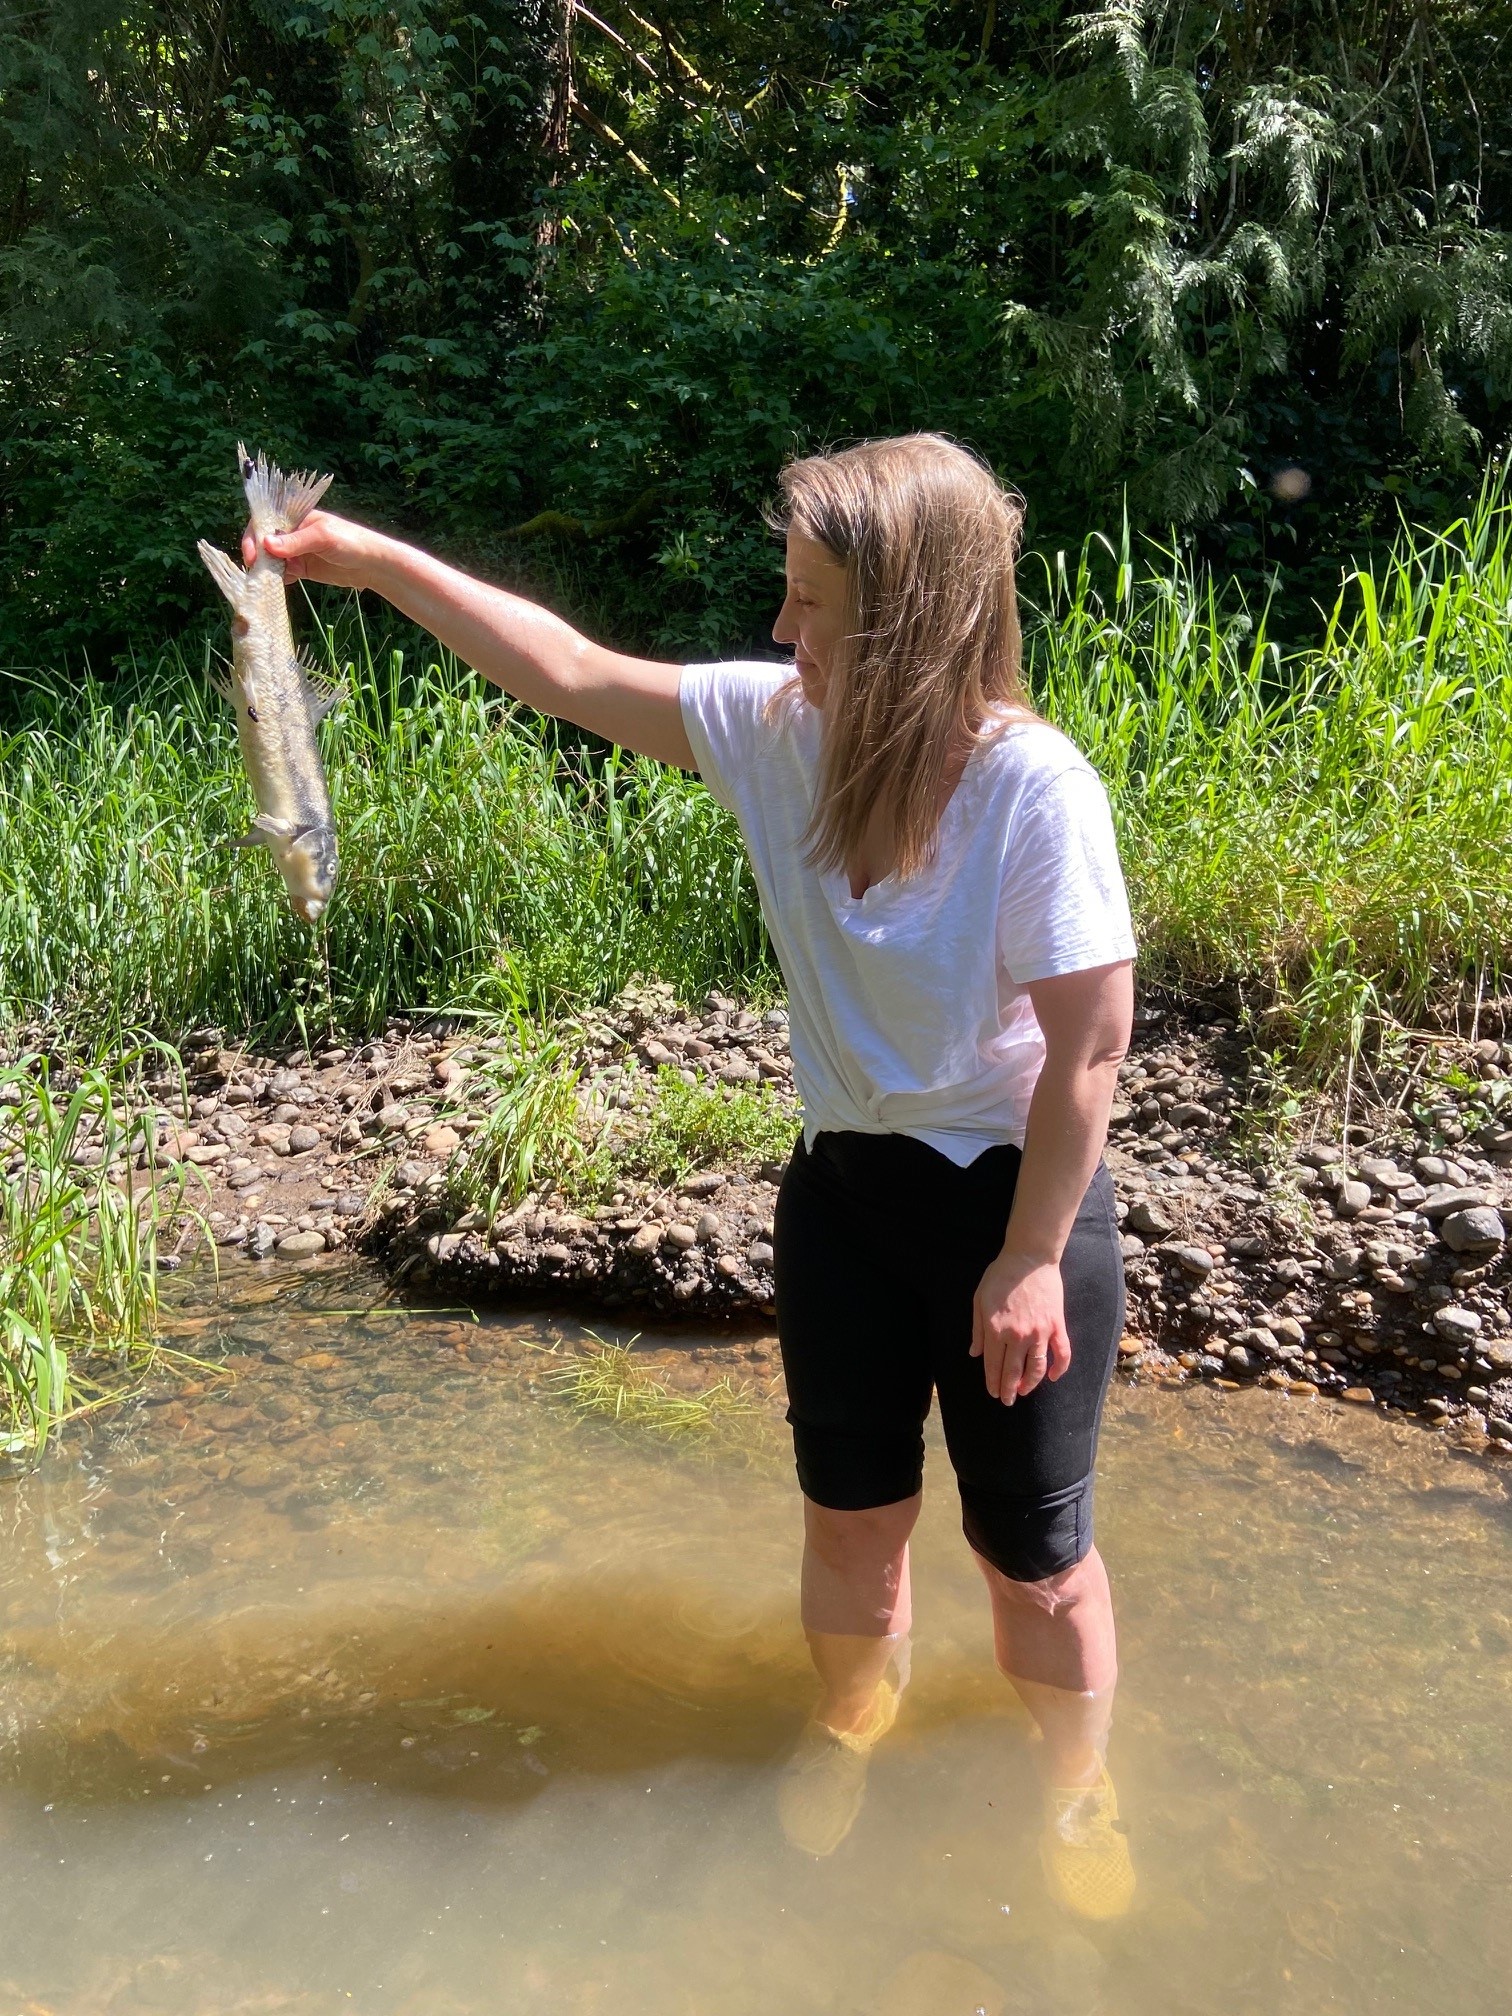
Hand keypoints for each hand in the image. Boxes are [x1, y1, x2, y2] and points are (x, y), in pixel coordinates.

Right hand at [240, 509, 384, 589]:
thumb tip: (266, 544)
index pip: (265, 522)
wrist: (372, 565)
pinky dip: (276, 579)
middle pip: (264, 542)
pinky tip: (275, 586)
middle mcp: (292, 533)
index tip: (252, 556)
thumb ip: (295, 542)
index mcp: (296, 517)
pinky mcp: (302, 569)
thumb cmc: (351, 541)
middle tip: (256, 571)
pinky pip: (283, 573)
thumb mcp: (322, 537)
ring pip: (271, 560)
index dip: (254, 537)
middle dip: (257, 556)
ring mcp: (296, 552)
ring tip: (264, 581)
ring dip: (265, 570)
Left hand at [970, 1249, 1071, 1404]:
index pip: (993, 1364)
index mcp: (995, 1329)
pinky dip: (1059, 1369)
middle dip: (1008, 1390)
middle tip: (1006, 1400)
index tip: (993, 1392)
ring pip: (1036, 1368)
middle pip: (1012, 1371)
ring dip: (1030, 1384)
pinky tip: (1052, 1378)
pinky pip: (1061, 1353)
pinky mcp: (1056, 1326)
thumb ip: (977, 1329)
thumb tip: (975, 1354)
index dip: (992, 1381)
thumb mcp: (979, 1299)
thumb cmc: (1001, 1275)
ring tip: (1023, 1391)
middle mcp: (1017, 1335)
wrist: (1030, 1257)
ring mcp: (1039, 1332)